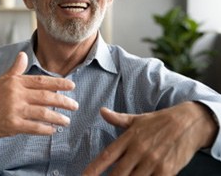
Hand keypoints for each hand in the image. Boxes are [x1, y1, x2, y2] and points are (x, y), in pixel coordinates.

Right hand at [0, 52, 78, 145]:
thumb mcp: (3, 79)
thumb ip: (16, 68)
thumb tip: (23, 54)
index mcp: (17, 82)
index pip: (42, 81)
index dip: (59, 83)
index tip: (72, 86)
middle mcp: (17, 95)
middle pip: (46, 97)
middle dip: (63, 101)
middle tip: (75, 105)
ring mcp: (15, 110)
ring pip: (42, 113)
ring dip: (57, 117)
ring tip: (67, 120)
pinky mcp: (12, 125)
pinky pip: (33, 127)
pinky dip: (45, 129)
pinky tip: (53, 130)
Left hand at [83, 102, 216, 175]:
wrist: (187, 123)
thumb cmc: (159, 121)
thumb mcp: (137, 118)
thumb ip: (118, 118)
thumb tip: (102, 111)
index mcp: (129, 137)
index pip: (107, 156)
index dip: (94, 168)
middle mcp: (138, 150)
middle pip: (117, 173)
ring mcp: (152, 162)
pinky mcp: (166, 171)